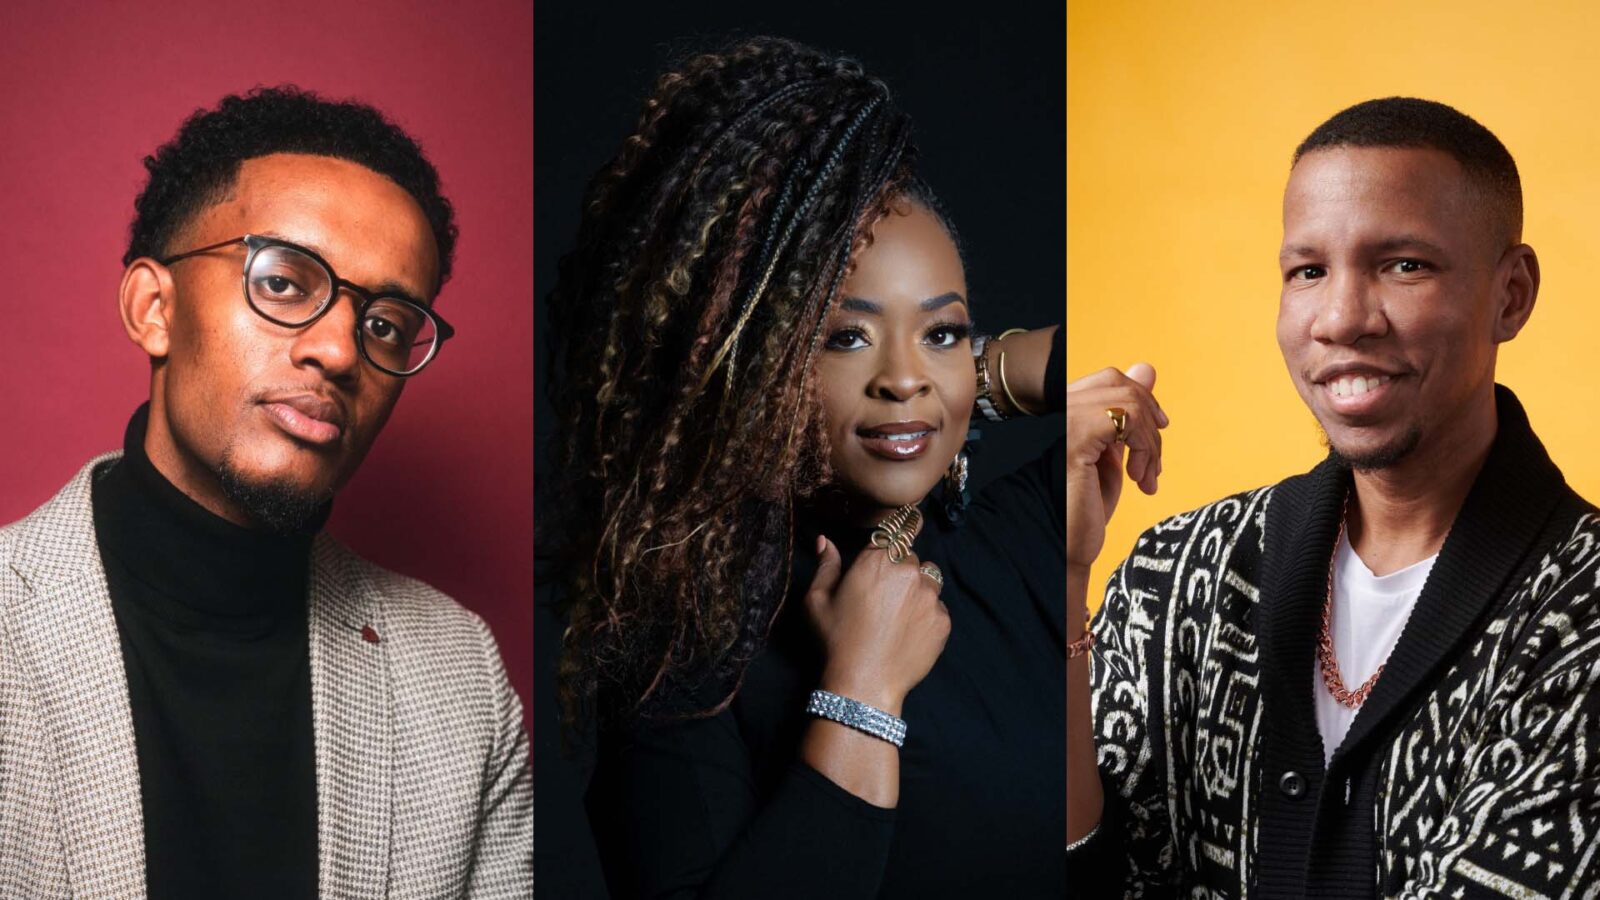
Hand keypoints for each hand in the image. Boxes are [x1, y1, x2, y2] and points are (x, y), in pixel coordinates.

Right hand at [804, 533, 950, 715]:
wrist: (864, 682)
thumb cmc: (835, 640)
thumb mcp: (817, 600)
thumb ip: (825, 565)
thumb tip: (825, 541)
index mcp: (876, 560)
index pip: (892, 535)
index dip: (888, 546)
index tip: (886, 557)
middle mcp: (908, 572)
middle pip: (910, 557)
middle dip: (900, 570)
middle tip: (884, 597)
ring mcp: (929, 596)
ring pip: (930, 579)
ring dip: (918, 589)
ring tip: (900, 614)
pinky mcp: (943, 620)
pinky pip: (939, 607)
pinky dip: (928, 615)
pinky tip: (909, 632)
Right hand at [1067, 363, 1166, 571]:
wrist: (1069, 544)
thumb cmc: (1086, 504)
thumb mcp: (1114, 450)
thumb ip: (1127, 412)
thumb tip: (1146, 368)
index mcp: (1064, 411)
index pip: (1108, 378)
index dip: (1141, 398)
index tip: (1158, 430)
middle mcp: (1058, 409)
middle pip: (1119, 384)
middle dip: (1149, 421)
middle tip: (1154, 461)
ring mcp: (1064, 421)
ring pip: (1129, 402)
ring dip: (1150, 443)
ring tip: (1147, 477)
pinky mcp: (1076, 438)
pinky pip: (1127, 419)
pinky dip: (1144, 448)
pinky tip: (1138, 478)